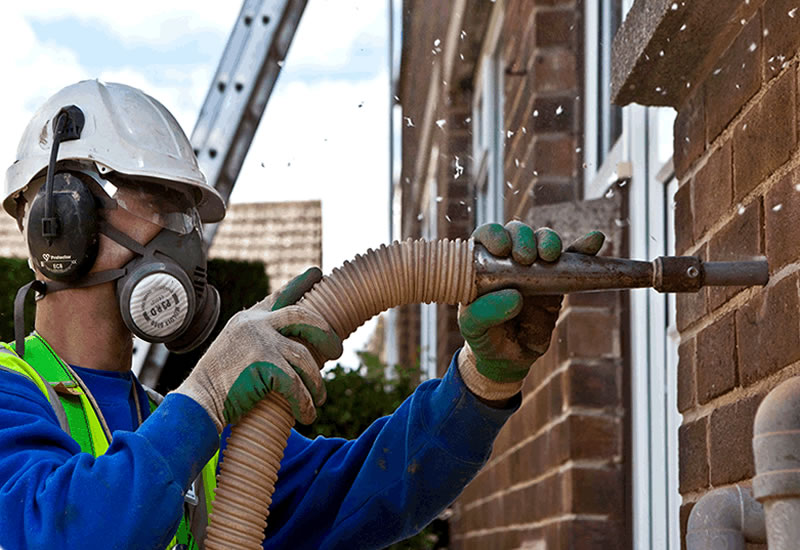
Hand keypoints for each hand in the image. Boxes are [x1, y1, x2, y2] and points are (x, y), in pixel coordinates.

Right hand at [173, 267, 341, 431]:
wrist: (198, 402)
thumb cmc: (218, 384)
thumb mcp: (236, 350)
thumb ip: (259, 340)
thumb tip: (296, 347)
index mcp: (248, 319)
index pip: (279, 296)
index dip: (301, 284)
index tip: (318, 273)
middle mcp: (255, 324)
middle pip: (303, 316)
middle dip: (325, 333)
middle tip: (338, 350)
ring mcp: (260, 342)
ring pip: (304, 356)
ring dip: (316, 381)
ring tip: (319, 398)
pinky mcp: (264, 364)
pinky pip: (296, 384)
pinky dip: (304, 403)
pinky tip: (308, 415)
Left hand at [458, 222, 604, 401]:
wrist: (507, 357)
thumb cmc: (483, 336)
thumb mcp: (472, 328)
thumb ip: (483, 313)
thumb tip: (514, 296)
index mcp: (481, 263)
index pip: (486, 236)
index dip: (494, 235)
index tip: (502, 249)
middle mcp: (507, 260)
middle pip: (517, 232)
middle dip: (523, 238)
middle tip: (526, 258)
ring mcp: (534, 268)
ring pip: (543, 241)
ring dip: (549, 241)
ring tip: (550, 255)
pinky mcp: (557, 280)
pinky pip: (572, 261)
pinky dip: (583, 249)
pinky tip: (593, 241)